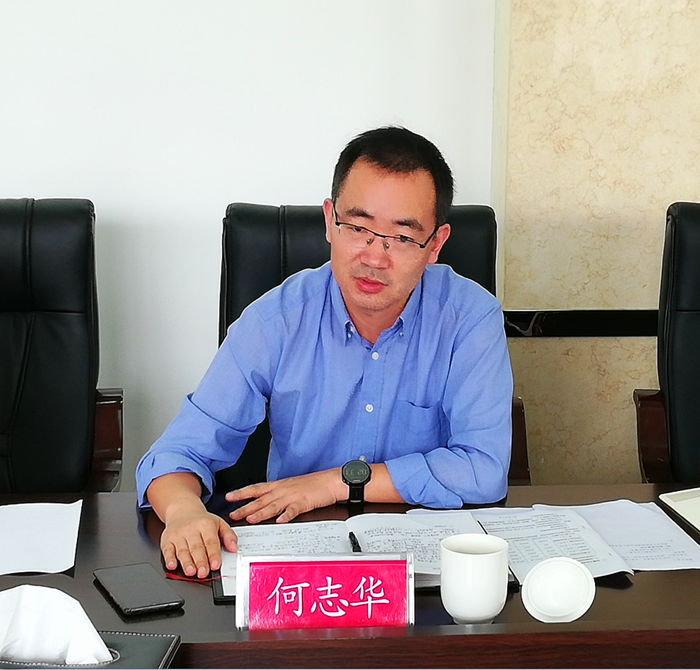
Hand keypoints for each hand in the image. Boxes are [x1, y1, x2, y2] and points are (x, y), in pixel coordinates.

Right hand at [160, 503, 238, 577]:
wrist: (182, 509)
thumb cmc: (201, 521)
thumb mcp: (218, 523)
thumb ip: (228, 536)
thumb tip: (234, 548)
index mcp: (206, 525)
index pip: (211, 541)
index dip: (213, 554)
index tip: (215, 565)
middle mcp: (191, 529)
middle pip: (196, 547)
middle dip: (200, 561)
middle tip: (203, 572)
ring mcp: (178, 535)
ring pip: (182, 550)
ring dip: (186, 562)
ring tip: (191, 572)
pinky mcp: (167, 540)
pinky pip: (167, 550)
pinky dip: (169, 558)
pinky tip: (172, 565)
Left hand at [226, 469, 344, 523]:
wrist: (330, 481)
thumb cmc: (313, 484)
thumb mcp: (292, 486)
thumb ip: (278, 494)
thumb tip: (266, 501)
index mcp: (279, 486)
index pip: (256, 489)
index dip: (241, 493)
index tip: (229, 496)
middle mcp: (282, 490)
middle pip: (261, 499)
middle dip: (245, 507)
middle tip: (233, 514)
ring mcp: (292, 496)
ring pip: (273, 505)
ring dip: (261, 512)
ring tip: (250, 519)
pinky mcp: (304, 502)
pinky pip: (293, 510)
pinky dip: (286, 516)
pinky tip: (280, 521)